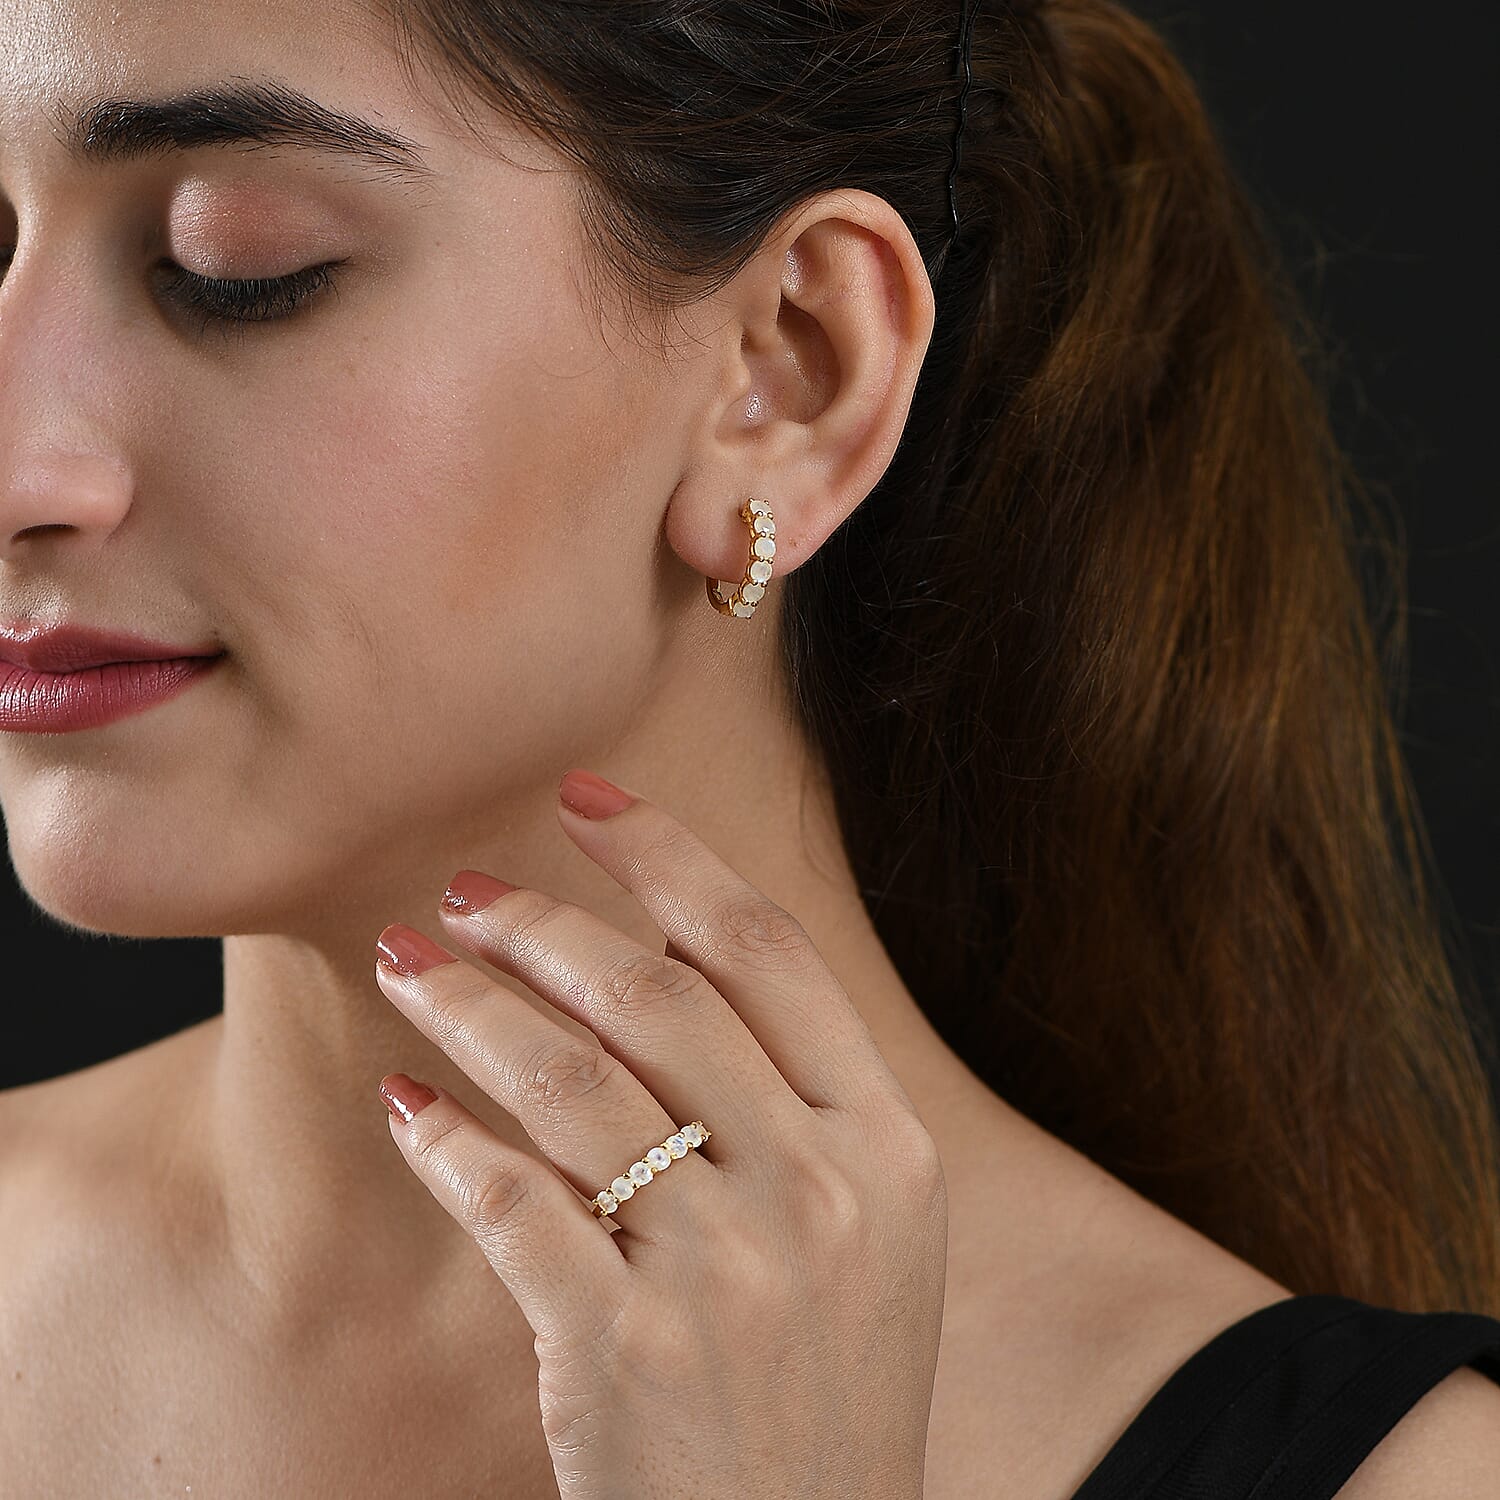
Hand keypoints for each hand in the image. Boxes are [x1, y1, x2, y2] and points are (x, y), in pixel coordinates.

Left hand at [372, 768, 947, 1499]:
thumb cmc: (823, 1387)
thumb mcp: (870, 1238)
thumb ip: (795, 1107)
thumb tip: (661, 970)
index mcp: (884, 1145)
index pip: (767, 949)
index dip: (668, 855)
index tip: (587, 797)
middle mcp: (816, 1190)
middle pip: (655, 995)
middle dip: (543, 922)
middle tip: (465, 893)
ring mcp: (725, 1272)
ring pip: (570, 1079)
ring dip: (471, 1005)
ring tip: (407, 964)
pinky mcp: (626, 1352)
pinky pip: (513, 1203)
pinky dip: (448, 1143)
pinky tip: (408, 1109)